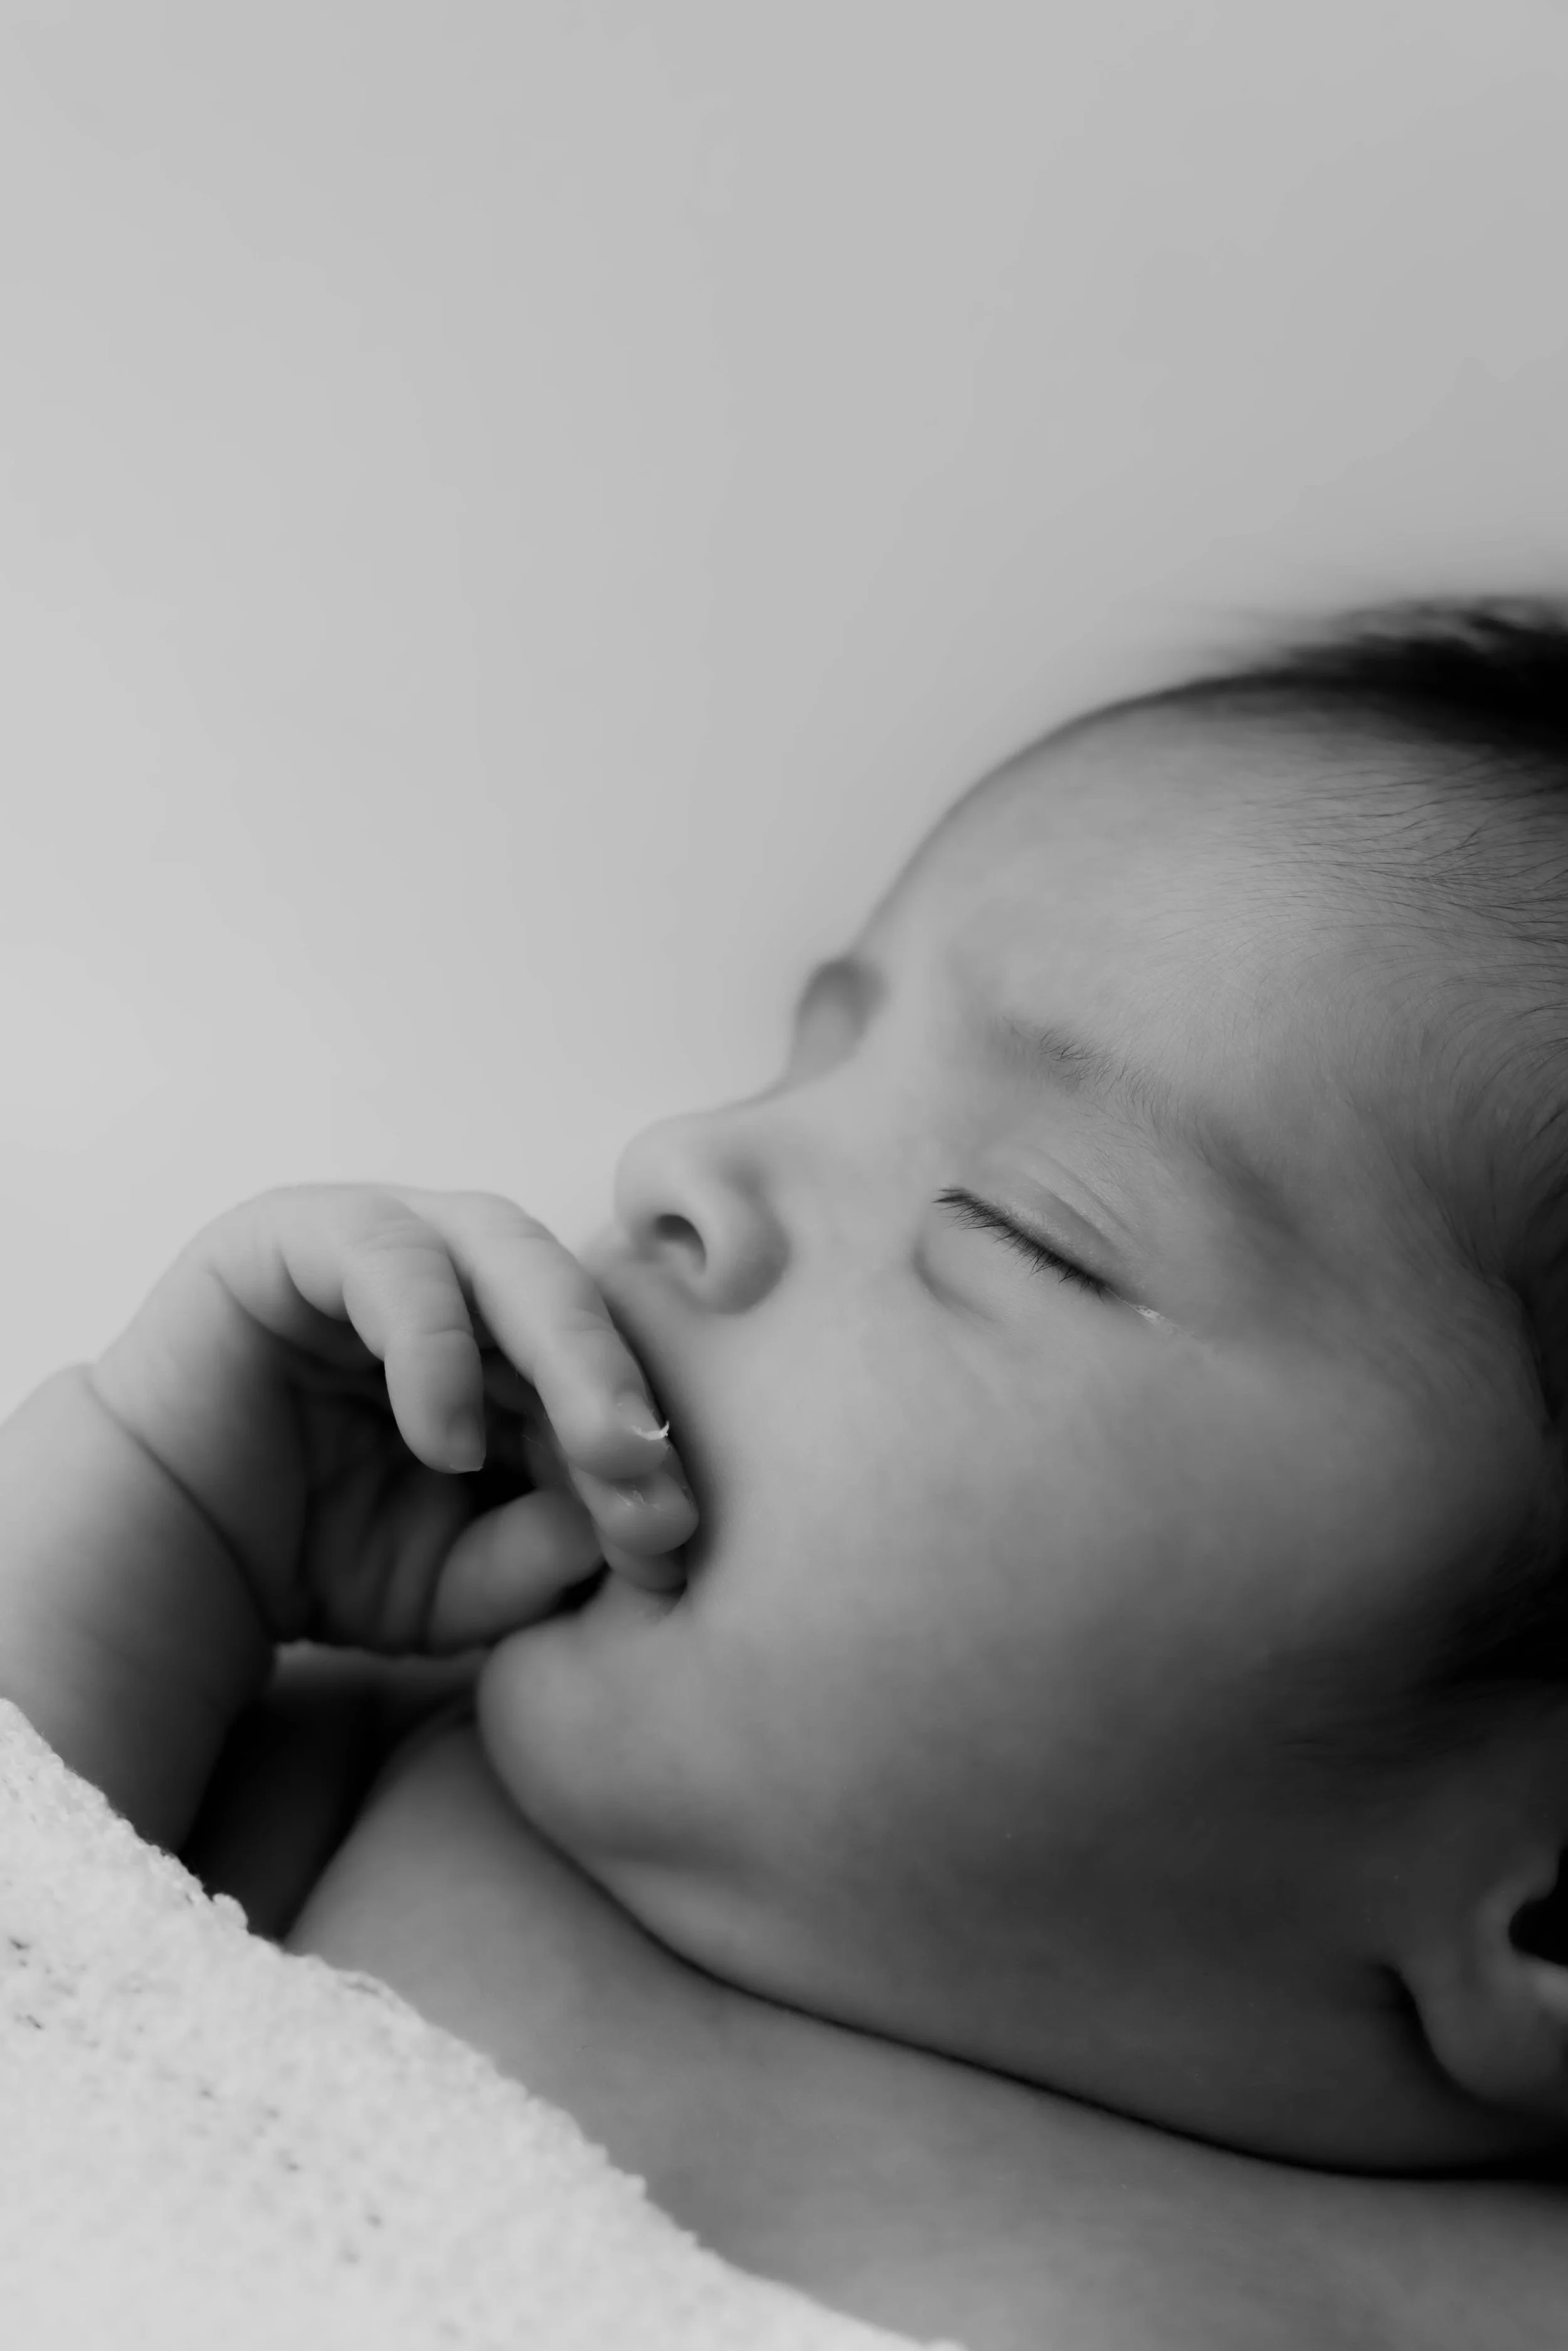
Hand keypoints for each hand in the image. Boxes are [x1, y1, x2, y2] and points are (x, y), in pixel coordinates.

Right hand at [88, 1184, 697, 1659]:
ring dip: (566, 1352)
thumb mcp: (462, 1583)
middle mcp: (461, 1274)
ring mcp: (381, 1240)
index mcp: (516, 1339)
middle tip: (656, 1471)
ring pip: (505, 1247)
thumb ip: (548, 1552)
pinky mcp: (293, 1233)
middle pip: (578, 1293)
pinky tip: (448, 1441)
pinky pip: (390, 1256)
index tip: (674, 1538)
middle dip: (626, 1385)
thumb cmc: (325, 1557)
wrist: (167, 1563)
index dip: (651, 1442)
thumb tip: (645, 1524)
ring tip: (594, 1452)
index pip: (613, 1361)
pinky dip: (435, 1344)